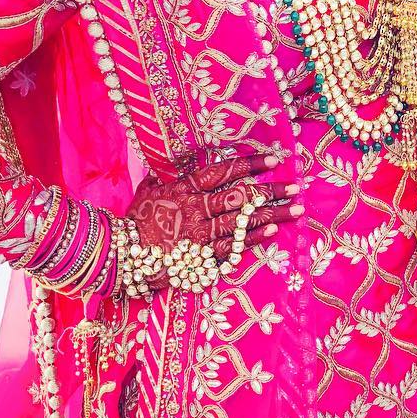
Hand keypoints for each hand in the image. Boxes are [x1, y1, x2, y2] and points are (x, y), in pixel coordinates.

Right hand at [127, 151, 301, 265]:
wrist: (119, 256)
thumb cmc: (135, 221)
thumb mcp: (149, 190)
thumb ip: (169, 175)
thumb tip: (184, 160)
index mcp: (184, 188)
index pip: (223, 171)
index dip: (250, 165)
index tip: (274, 160)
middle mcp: (196, 208)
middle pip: (241, 196)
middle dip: (272, 190)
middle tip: (297, 186)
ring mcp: (200, 233)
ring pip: (243, 221)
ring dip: (273, 213)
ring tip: (298, 209)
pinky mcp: (201, 257)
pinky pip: (233, 247)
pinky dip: (254, 239)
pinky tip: (273, 230)